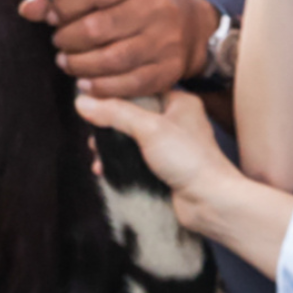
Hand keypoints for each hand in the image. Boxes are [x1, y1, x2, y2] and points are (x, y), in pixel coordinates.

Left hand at [21, 0, 218, 97]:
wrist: (192, 26)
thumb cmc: (138, 1)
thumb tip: (27, 9)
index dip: (63, 6)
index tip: (51, 17)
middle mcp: (157, 6)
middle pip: (97, 29)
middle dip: (67, 39)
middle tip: (60, 42)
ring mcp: (166, 40)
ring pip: (110, 60)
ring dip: (79, 65)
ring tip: (67, 61)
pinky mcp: (168, 70)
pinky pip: (127, 85)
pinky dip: (99, 87)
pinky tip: (85, 82)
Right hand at [73, 88, 232, 210]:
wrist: (210, 202)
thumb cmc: (191, 161)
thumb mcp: (149, 129)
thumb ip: (115, 113)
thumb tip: (82, 102)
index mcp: (180, 103)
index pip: (140, 90)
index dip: (114, 96)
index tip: (91, 103)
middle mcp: (176, 121)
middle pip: (131, 115)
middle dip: (108, 127)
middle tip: (94, 138)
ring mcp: (169, 146)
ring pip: (130, 140)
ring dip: (111, 148)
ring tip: (98, 157)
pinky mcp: (164, 168)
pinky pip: (134, 160)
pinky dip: (119, 164)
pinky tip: (105, 170)